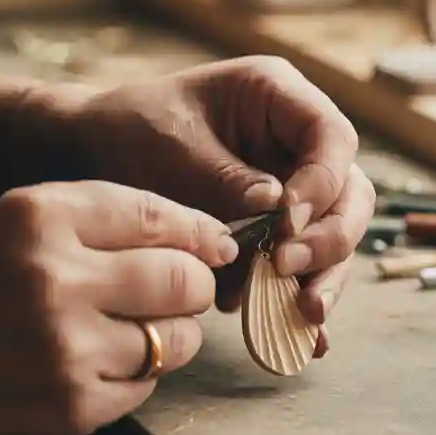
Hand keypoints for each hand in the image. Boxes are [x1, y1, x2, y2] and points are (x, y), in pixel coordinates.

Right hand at [0, 181, 237, 434]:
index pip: (155, 214)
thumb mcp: (5, 230)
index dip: (199, 230)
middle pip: (182, 276)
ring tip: (133, 333)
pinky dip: (137, 376)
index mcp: (36, 218)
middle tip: (183, 291)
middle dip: (194, 284)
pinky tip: (96, 368)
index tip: (218, 243)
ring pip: (177, 337)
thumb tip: (197, 235)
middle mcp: (55, 279)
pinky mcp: (77, 408)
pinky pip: (148, 385)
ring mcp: (69, 349)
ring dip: (173, 335)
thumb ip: (92, 221)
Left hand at [41, 56, 375, 355]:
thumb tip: (281, 213)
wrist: (87, 155)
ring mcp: (289, 189)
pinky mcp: (274, 232)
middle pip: (348, 193)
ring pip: (334, 236)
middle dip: (329, 238)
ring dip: (324, 277)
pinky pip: (303, 266)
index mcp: (276, 96)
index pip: (332, 138)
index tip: (287, 221)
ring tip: (304, 316)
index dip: (322, 182)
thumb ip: (228, 179)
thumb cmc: (127, 132)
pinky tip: (307, 338)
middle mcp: (294, 142)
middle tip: (287, 268)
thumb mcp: (172, 149)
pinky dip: (301, 298)